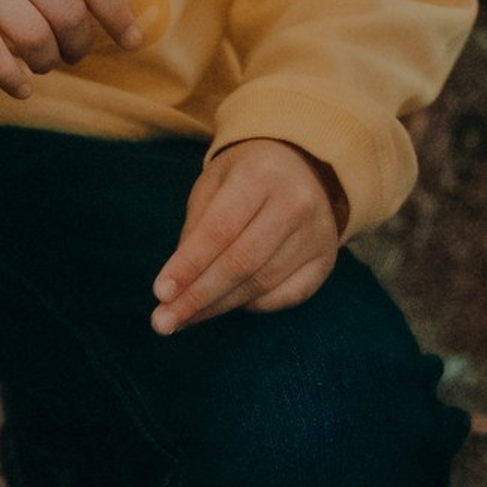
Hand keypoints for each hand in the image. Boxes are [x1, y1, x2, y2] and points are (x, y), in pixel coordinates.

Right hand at [0, 0, 143, 99]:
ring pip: (33, 37)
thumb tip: (93, 3)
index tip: (134, 40)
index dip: (117, 14)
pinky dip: (10, 78)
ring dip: (47, 61)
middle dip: (79, 45)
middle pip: (66, 14)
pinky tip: (21, 89)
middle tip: (74, 53)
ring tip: (45, 63)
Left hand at [153, 138, 344, 331]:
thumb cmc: (247, 176)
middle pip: (242, 263)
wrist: (305, 165)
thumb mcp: (213, 184)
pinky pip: (288, 296)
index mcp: (261, 174)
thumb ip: (195, 230)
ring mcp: (318, 233)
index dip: (189, 265)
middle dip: (199, 296)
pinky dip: (254, 305)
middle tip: (164, 321)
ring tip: (186, 317)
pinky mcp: (326, 258)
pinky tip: (229, 304)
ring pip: (262, 284)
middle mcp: (297, 203)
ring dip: (219, 306)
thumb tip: (175, 287)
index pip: (220, 230)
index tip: (160, 293)